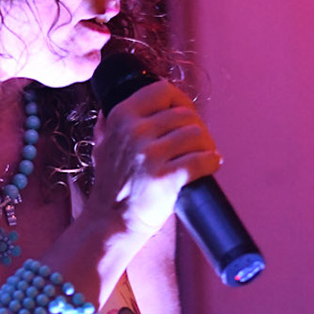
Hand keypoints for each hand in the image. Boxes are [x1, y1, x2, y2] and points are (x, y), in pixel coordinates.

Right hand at [88, 79, 220, 240]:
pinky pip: (202, 160)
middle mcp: (134, 132)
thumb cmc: (113, 186)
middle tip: (197, 144)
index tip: (185, 116)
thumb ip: (109, 123)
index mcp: (121, 117)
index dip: (180, 101)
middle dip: (198, 128)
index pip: (163, 90)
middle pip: (186, 115)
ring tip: (203, 156)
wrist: (112, 222)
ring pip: (197, 135)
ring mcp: (149, 156)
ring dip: (207, 146)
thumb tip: (113, 101)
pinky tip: (210, 165)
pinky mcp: (166, 178)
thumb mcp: (102, 146)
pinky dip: (211, 162)